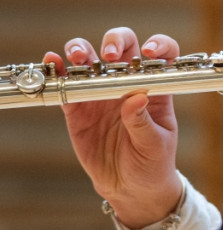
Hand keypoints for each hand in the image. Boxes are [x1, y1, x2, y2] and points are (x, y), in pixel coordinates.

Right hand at [44, 28, 181, 228]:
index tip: (150, 51)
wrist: (129, 188)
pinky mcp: (78, 108)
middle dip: (115, 41)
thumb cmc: (152, 164)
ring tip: (78, 58)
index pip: (162, 56)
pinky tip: (53, 63)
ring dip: (81, 50)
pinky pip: (67, 85)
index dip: (159, 45)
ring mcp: (101, 93)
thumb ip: (143, 123)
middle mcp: (127, 84)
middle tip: (110, 56)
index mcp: (154, 89)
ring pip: (89, 60)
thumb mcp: (154, 146)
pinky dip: (58, 72)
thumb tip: (137, 98)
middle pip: (121, 47)